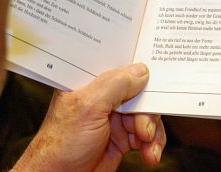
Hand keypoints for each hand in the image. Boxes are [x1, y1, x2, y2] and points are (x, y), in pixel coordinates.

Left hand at [11, 63, 165, 171]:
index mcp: (89, 81)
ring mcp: (114, 117)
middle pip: (139, 92)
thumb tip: (141, 70)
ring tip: (148, 145)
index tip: (159, 74)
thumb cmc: (61, 145)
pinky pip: (147, 135)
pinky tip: (150, 154)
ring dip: (152, 131)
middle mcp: (103, 96)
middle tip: (144, 129)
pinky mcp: (122, 137)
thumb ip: (115, 85)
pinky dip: (152, 144)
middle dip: (148, 110)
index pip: (119, 64)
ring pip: (146, 114)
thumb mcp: (88, 107)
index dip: (140, 68)